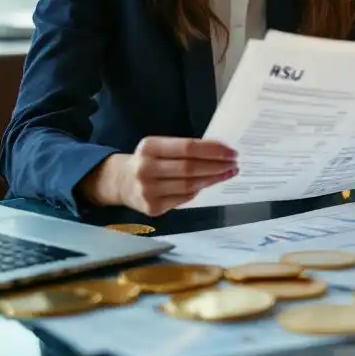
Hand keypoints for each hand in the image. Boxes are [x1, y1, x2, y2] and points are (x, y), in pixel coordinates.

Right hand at [85, 137, 237, 215]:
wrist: (120, 182)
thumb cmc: (148, 161)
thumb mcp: (158, 147)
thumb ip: (183, 150)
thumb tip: (220, 152)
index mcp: (149, 147)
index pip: (188, 147)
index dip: (212, 150)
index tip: (231, 151)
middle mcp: (146, 168)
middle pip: (190, 168)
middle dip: (217, 165)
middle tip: (234, 163)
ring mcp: (148, 191)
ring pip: (189, 185)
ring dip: (213, 179)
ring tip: (228, 173)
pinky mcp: (152, 208)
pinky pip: (183, 199)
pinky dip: (199, 190)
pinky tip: (209, 184)